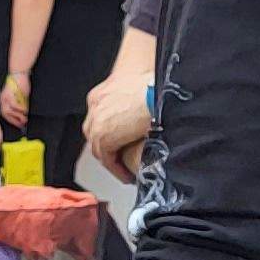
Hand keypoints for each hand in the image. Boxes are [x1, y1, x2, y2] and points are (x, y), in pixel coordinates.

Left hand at [0, 73, 32, 122]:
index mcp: (3, 100)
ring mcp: (5, 97)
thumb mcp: (20, 97)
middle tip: (22, 123)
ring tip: (24, 118)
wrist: (19, 74)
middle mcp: (2, 99)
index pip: (5, 114)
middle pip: (5, 114)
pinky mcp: (10, 94)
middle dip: (14, 121)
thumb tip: (24, 115)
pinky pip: (14, 105)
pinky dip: (19, 109)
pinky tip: (24, 110)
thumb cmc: (20, 84)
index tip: (19, 124)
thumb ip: (21, 105)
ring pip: (8, 111)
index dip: (12, 120)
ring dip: (17, 116)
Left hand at [85, 67, 153, 182]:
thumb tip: (142, 100)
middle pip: (96, 132)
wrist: (164, 90)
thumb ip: (133, 94)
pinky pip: (107, 160)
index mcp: (102, 91)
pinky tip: (128, 176)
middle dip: (109, 146)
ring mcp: (97, 121)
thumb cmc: (158, 85)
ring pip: (100, 148)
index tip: (122, 140)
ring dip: (113, 160)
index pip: (101, 116)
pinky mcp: (104, 136)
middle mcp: (95, 104)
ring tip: (126, 170)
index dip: (112, 130)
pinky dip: (117, 170)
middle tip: (122, 158)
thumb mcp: (141, 84)